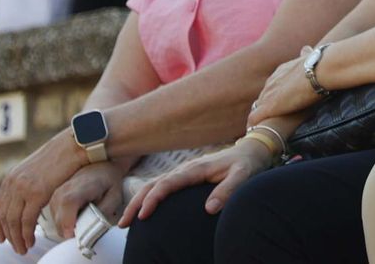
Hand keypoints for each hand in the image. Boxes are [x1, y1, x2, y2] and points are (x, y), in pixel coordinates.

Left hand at [0, 131, 87, 254]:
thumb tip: (29, 195)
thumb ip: (30, 181)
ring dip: (17, 238)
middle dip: (8, 235)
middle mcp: (13, 182)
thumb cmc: (63, 155)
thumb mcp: (39, 167)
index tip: (2, 237)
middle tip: (16, 248)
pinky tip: (31, 241)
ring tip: (24, 249)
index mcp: (12, 177)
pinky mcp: (36, 193)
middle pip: (4, 216)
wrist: (75, 144)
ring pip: (13, 221)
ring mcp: (24, 187)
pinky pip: (26, 220)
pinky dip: (27, 234)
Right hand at [49, 161, 127, 238]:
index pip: (65, 214)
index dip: (71, 228)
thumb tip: (91, 228)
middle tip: (89, 222)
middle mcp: (61, 192)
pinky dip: (67, 221)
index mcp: (77, 189)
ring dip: (70, 226)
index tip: (80, 233)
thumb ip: (103, 212)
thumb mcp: (115, 196)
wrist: (102, 164)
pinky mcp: (53, 198)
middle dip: (74, 230)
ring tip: (85, 214)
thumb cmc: (110, 180)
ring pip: (57, 223)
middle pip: (60, 223)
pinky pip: (56, 219)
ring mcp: (55, 195)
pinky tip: (78, 212)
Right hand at [120, 139, 271, 222]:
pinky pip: (161, 187)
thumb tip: (209, 209)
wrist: (251, 151)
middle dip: (136, 203)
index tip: (143, 215)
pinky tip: (142, 212)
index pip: (168, 183)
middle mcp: (186, 169)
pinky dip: (147, 198)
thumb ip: (227, 190)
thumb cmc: (246, 164)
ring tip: (125, 222)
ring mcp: (184, 173)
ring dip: (138, 202)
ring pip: (153, 185)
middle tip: (124, 224)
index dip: (154, 199)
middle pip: (153, 184)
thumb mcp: (242, 176)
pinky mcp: (185, 178)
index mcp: (196, 168)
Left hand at [248, 48, 318, 125]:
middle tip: (270, 120)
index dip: (274, 96)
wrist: (319, 69)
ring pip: (256, 108)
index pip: (272, 86)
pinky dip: (254, 127)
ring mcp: (269, 95)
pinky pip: (254, 119)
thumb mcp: (308, 56)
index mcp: (280, 72)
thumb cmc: (319, 64)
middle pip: (262, 98)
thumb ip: (304, 55)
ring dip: (260, 118)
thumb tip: (306, 48)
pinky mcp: (269, 107)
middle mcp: (271, 82)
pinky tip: (256, 133)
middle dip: (265, 108)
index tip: (279, 104)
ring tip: (262, 129)